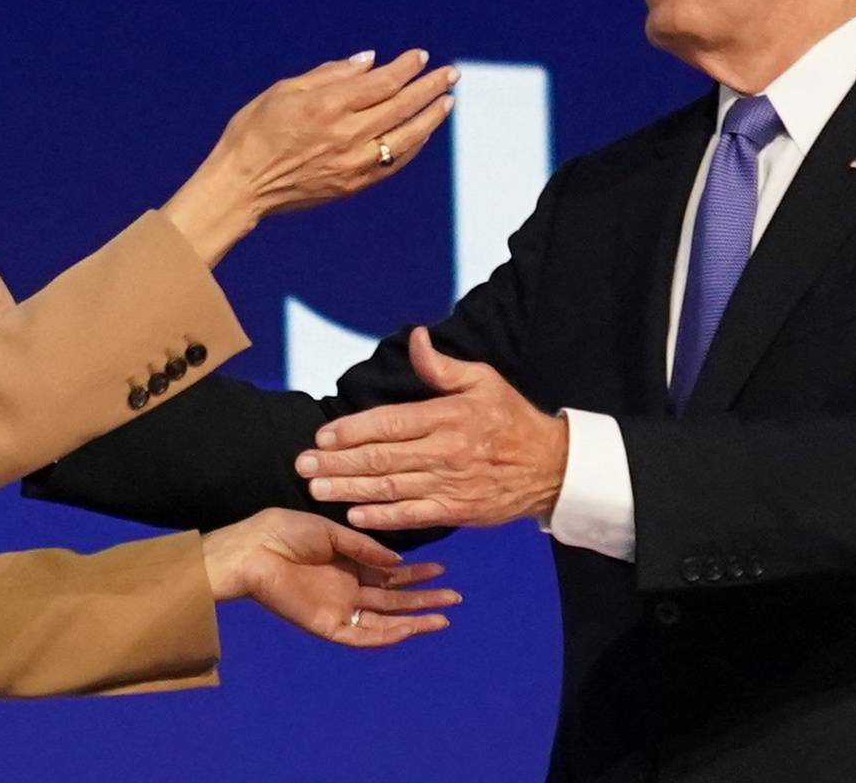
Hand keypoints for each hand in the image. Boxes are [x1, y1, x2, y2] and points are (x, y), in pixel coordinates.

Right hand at [161, 50, 458, 264]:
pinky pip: (395, 163)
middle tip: (450, 74)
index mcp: (328, 105)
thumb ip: (330, 73)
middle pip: (402, 106)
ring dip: (431, 117)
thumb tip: (369, 60)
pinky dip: (413, 145)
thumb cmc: (254, 132)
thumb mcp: (284, 90)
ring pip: (406, 137)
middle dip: (429, 87)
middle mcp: (346, 133)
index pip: (382, 82)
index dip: (406, 67)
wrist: (242, 185)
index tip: (421, 56)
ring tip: (447, 102)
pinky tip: (423, 133)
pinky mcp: (354, 183)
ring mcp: (353, 162)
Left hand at [200, 508, 458, 647]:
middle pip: (393, 597)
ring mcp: (338, 607)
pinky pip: (363, 635)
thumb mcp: (330, 531)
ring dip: (414, 619)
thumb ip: (364, 547)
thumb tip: (397, 560)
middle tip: (454, 596)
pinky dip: (388, 634)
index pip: (387, 571)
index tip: (441, 568)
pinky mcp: (328, 625)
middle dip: (423, 597)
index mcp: (345, 562)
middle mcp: (346, 587)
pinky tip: (411, 628)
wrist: (251, 550)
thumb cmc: (282, 531)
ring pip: (385, 619)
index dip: (414, 572)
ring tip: (444, 616)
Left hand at [296, 328, 568, 530]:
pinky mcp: (457, 511)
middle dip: (338, 463)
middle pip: (381, 458)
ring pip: (391, 488)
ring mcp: (449, 485)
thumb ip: (442, 366)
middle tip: (303, 465)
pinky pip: (413, 516)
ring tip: (317, 490)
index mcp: (447, 417)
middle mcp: (445, 452)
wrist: (551, 467)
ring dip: (350, 490)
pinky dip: (383, 518)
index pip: (390, 423)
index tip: (322, 436)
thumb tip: (415, 337)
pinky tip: (355, 516)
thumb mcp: (483, 380)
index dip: (353, 431)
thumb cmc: (511, 418)